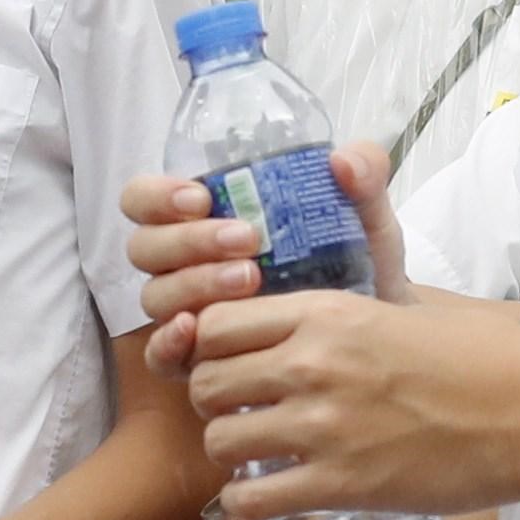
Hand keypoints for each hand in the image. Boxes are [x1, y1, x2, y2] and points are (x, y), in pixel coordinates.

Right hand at [123, 138, 403, 374]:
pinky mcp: (195, 358)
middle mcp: (183, 262)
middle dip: (188, 240)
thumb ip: (362, 180)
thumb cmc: (354, 265)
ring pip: (155, 295)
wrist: (374, 330)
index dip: (157, 196)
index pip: (145, 200)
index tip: (201, 198)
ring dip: (194, 283)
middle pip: (145, 247)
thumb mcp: (363, 218)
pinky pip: (159, 355)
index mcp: (202, 217)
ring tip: (249, 279)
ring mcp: (185, 310)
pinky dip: (167, 342)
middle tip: (246, 239)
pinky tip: (194, 331)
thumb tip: (344, 161)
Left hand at [182, 283, 519, 513]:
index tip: (231, 364)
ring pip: (220, 442)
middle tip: (243, 413)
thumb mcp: (404, 307)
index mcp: (327, 313)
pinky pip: (253, 498)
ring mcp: (323, 427)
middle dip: (215, 402)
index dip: (211, 348)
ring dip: (231, 453)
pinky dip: (251, 500)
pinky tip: (274, 493)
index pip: (215, 323)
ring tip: (259, 455)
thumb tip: (309, 316)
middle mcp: (313, 364)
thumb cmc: (482, 357)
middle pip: (205, 383)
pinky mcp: (341, 485)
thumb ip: (346, 312)